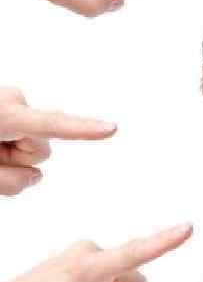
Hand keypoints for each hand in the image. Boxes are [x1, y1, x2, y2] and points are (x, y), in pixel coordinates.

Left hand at [0, 86, 116, 195]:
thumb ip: (11, 182)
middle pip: (40, 148)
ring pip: (32, 143)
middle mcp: (12, 100)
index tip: (113, 128)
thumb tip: (36, 176)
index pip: (53, 125)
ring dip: (8, 153)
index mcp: (3, 114)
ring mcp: (12, 99)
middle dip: (16, 159)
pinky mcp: (12, 103)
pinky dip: (7, 145)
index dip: (85, 129)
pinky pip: (24, 134)